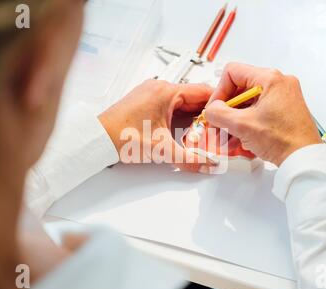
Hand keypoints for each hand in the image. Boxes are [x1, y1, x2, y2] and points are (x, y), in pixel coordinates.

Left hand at [99, 80, 216, 170]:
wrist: (98, 139)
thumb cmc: (122, 136)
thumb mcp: (162, 150)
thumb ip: (190, 159)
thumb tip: (207, 163)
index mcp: (166, 92)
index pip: (203, 92)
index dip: (218, 105)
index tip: (226, 116)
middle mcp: (159, 87)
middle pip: (193, 97)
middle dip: (205, 114)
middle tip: (215, 129)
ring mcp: (151, 92)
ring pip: (182, 100)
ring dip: (192, 115)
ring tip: (200, 132)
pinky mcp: (145, 99)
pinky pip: (170, 103)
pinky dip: (179, 115)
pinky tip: (182, 129)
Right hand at [205, 63, 321, 166]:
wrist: (304, 158)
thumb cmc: (283, 140)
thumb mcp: (241, 125)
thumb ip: (218, 113)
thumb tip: (210, 110)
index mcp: (270, 78)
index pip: (232, 72)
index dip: (219, 91)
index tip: (215, 109)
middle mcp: (279, 83)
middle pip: (240, 88)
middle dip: (227, 109)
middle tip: (219, 124)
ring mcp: (284, 96)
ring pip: (249, 101)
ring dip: (236, 118)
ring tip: (230, 136)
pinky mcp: (285, 109)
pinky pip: (259, 110)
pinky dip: (248, 122)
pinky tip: (243, 139)